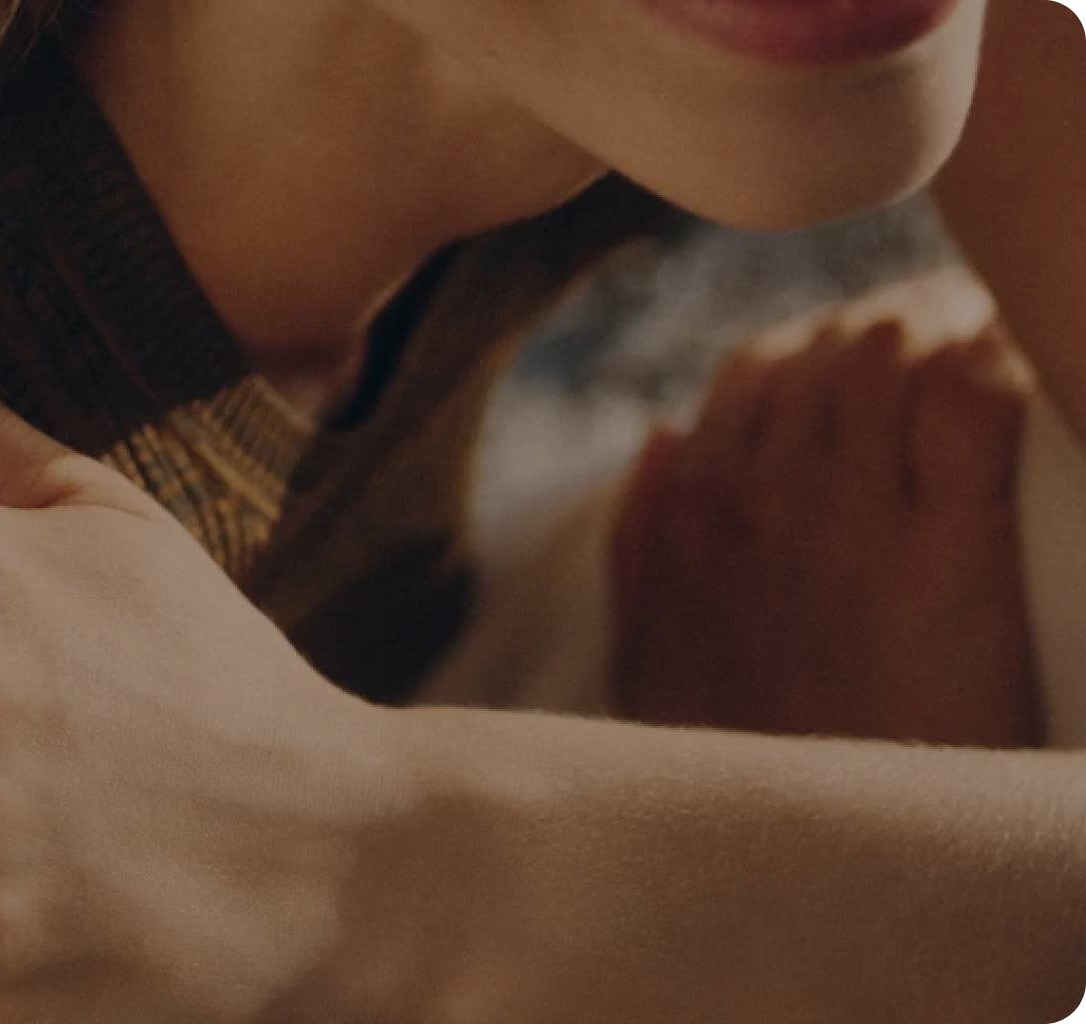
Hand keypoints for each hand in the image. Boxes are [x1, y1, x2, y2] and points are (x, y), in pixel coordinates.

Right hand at [610, 316, 1040, 746]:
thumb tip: (662, 439)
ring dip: (954, 334)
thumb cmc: (744, 762)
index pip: (762, 371)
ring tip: (1003, 352)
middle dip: (904, 329)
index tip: (882, 368)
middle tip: (968, 351)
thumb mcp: (649, 662)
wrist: (818, 859)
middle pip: (839, 344)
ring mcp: (855, 517)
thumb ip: (640, 548)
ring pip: (896, 346)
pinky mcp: (952, 550)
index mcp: (701, 516)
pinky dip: (997, 362)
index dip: (828, 352)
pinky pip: (970, 396)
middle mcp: (768, 497)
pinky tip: (1024, 374)